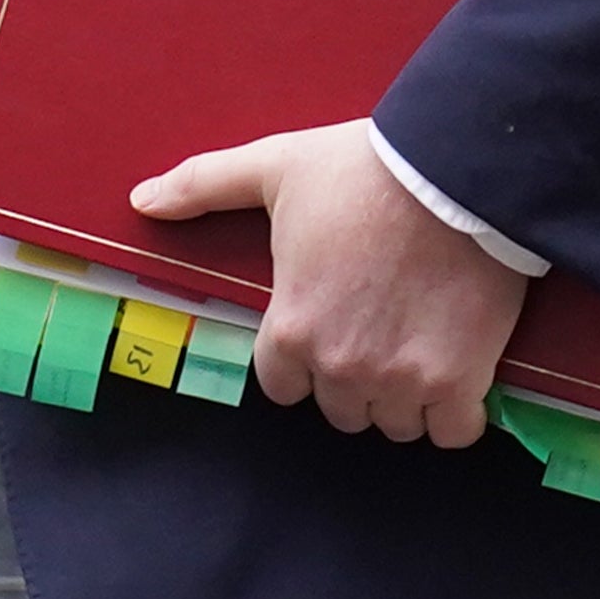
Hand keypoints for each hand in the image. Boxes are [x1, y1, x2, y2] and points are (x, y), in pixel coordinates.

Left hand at [130, 120, 528, 446]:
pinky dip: (455, 410)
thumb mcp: (273, 167)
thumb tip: (141, 200)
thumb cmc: (358, 169)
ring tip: (418, 339)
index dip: (303, 355)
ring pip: (396, 423)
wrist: (452, 167)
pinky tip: (457, 370)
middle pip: (342, 408)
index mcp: (291, 330)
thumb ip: (204, 185)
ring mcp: (401, 380)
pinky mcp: (458, 382)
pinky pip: (452, 431)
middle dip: (354, 375)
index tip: (328, 321)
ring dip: (404, 394)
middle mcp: (341, 367)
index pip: (284, 385)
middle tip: (378, 323)